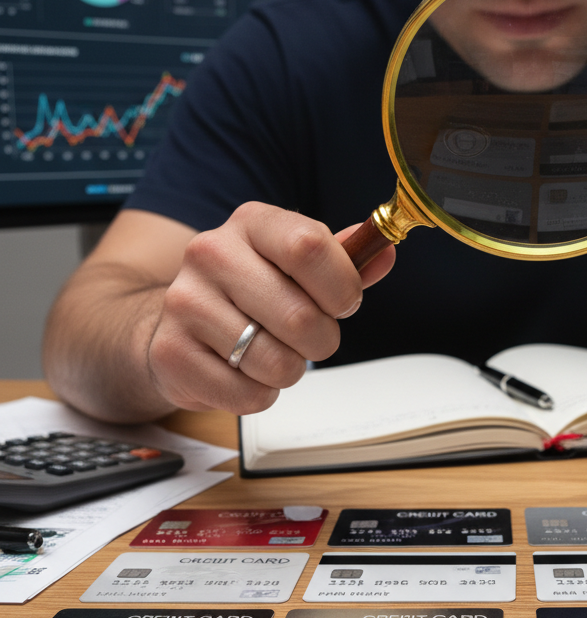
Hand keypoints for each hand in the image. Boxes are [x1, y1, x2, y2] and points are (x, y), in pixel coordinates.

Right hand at [147, 202, 394, 413]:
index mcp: (253, 223)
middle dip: (322, 340)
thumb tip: (385, 254)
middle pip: (301, 316)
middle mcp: (212, 253)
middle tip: (307, 337)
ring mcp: (185, 301)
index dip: (341, 287)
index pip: (310, 246)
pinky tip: (242, 371)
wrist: (176, 322)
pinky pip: (246, 394)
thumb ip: (345, 261)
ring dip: (288, 370)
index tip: (343, 303)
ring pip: (275, 362)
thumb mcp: (298, 265)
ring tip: (270, 352)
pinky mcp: (170, 352)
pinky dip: (258, 394)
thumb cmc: (252, 291)